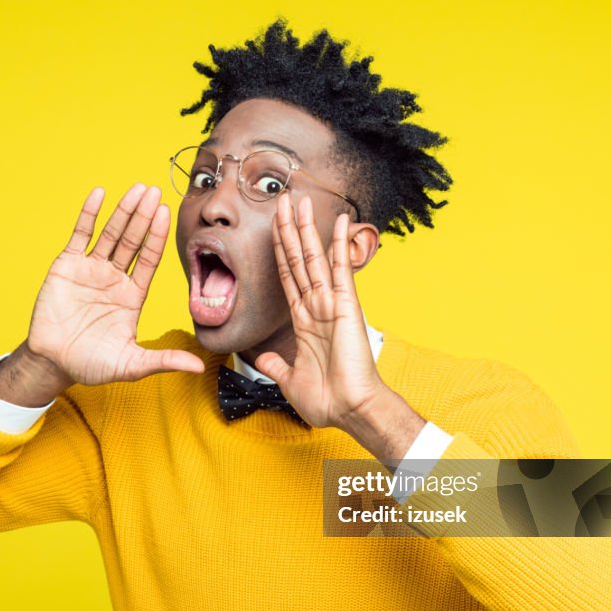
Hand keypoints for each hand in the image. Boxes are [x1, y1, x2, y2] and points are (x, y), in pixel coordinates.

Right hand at [26, 184, 204, 386]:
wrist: (53, 364)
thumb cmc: (92, 365)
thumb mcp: (132, 364)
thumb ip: (164, 360)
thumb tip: (198, 367)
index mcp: (132, 295)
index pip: (149, 259)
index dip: (157, 237)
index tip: (166, 213)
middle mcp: (115, 277)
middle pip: (133, 241)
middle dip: (144, 216)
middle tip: (155, 191)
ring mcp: (91, 269)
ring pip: (110, 234)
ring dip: (123, 211)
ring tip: (136, 189)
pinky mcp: (67, 266)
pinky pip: (80, 236)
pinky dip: (89, 215)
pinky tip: (100, 195)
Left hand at [253, 193, 386, 428]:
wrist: (349, 411)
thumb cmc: (326, 400)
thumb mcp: (289, 380)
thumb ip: (275, 365)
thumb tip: (261, 358)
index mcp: (303, 321)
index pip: (287, 276)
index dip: (279, 250)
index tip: (273, 226)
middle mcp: (316, 306)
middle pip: (298, 258)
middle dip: (288, 228)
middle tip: (282, 199)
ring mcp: (331, 303)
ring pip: (314, 257)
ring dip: (304, 228)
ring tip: (298, 200)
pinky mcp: (347, 305)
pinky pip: (341, 269)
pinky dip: (340, 243)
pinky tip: (340, 220)